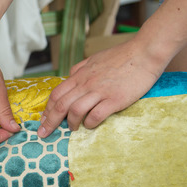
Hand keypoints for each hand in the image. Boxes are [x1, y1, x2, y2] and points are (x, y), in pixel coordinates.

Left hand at [38, 37, 166, 135]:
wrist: (144, 52)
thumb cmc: (121, 56)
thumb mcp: (94, 59)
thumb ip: (81, 69)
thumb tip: (70, 76)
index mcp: (80, 75)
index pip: (56, 94)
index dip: (47, 109)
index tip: (43, 120)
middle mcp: (86, 83)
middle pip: (61, 105)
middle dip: (50, 122)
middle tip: (44, 133)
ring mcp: (100, 91)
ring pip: (75, 110)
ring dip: (71, 123)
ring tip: (72, 130)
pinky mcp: (115, 99)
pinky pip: (96, 115)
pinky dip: (90, 123)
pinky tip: (90, 125)